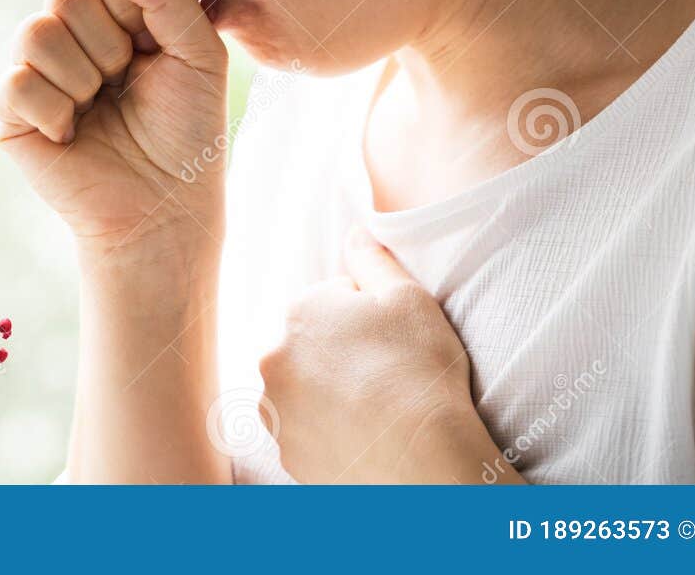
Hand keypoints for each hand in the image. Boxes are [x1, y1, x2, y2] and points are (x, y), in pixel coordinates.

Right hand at [0, 0, 229, 256]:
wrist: (166, 208)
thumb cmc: (189, 131)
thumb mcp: (198, 51)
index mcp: (116, 11)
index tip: (152, 38)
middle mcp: (72, 33)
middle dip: (110, 41)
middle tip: (128, 80)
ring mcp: (37, 71)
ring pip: (37, 32)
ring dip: (83, 77)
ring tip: (100, 108)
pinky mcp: (11, 114)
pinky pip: (15, 83)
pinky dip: (54, 111)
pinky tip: (72, 135)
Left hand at [258, 227, 519, 483]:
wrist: (422, 463)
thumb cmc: (419, 372)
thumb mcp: (408, 297)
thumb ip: (373, 258)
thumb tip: (354, 231)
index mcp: (299, 312)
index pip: (333, 304)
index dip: (370, 320)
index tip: (393, 343)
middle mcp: (273, 359)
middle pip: (312, 347)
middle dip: (342, 356)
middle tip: (387, 378)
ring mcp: (275, 412)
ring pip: (304, 391)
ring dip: (330, 396)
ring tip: (376, 412)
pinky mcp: (287, 456)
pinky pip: (307, 435)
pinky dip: (328, 435)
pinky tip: (364, 440)